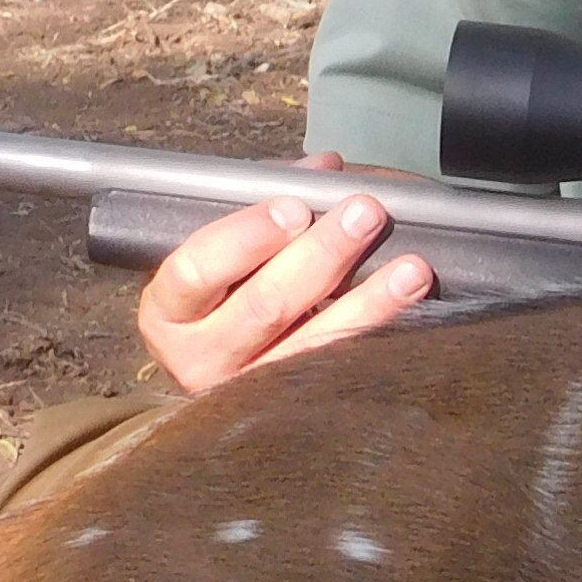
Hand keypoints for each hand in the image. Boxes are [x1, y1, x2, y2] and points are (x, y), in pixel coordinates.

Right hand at [136, 164, 433, 392]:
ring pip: (311, 347)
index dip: (248, 236)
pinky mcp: (293, 410)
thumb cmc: (222, 289)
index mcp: (170, 310)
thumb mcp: (226, 245)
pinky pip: (341, 373)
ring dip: (367, 303)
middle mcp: (200, 358)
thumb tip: (326, 171)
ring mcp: (246, 392)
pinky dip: (380, 336)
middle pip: (264, 307)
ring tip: (410, 268)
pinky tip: (411, 309)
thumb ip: (265, 202)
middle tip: (364, 215)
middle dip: (321, 255)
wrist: (219, 364)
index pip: (197, 270)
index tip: (296, 206)